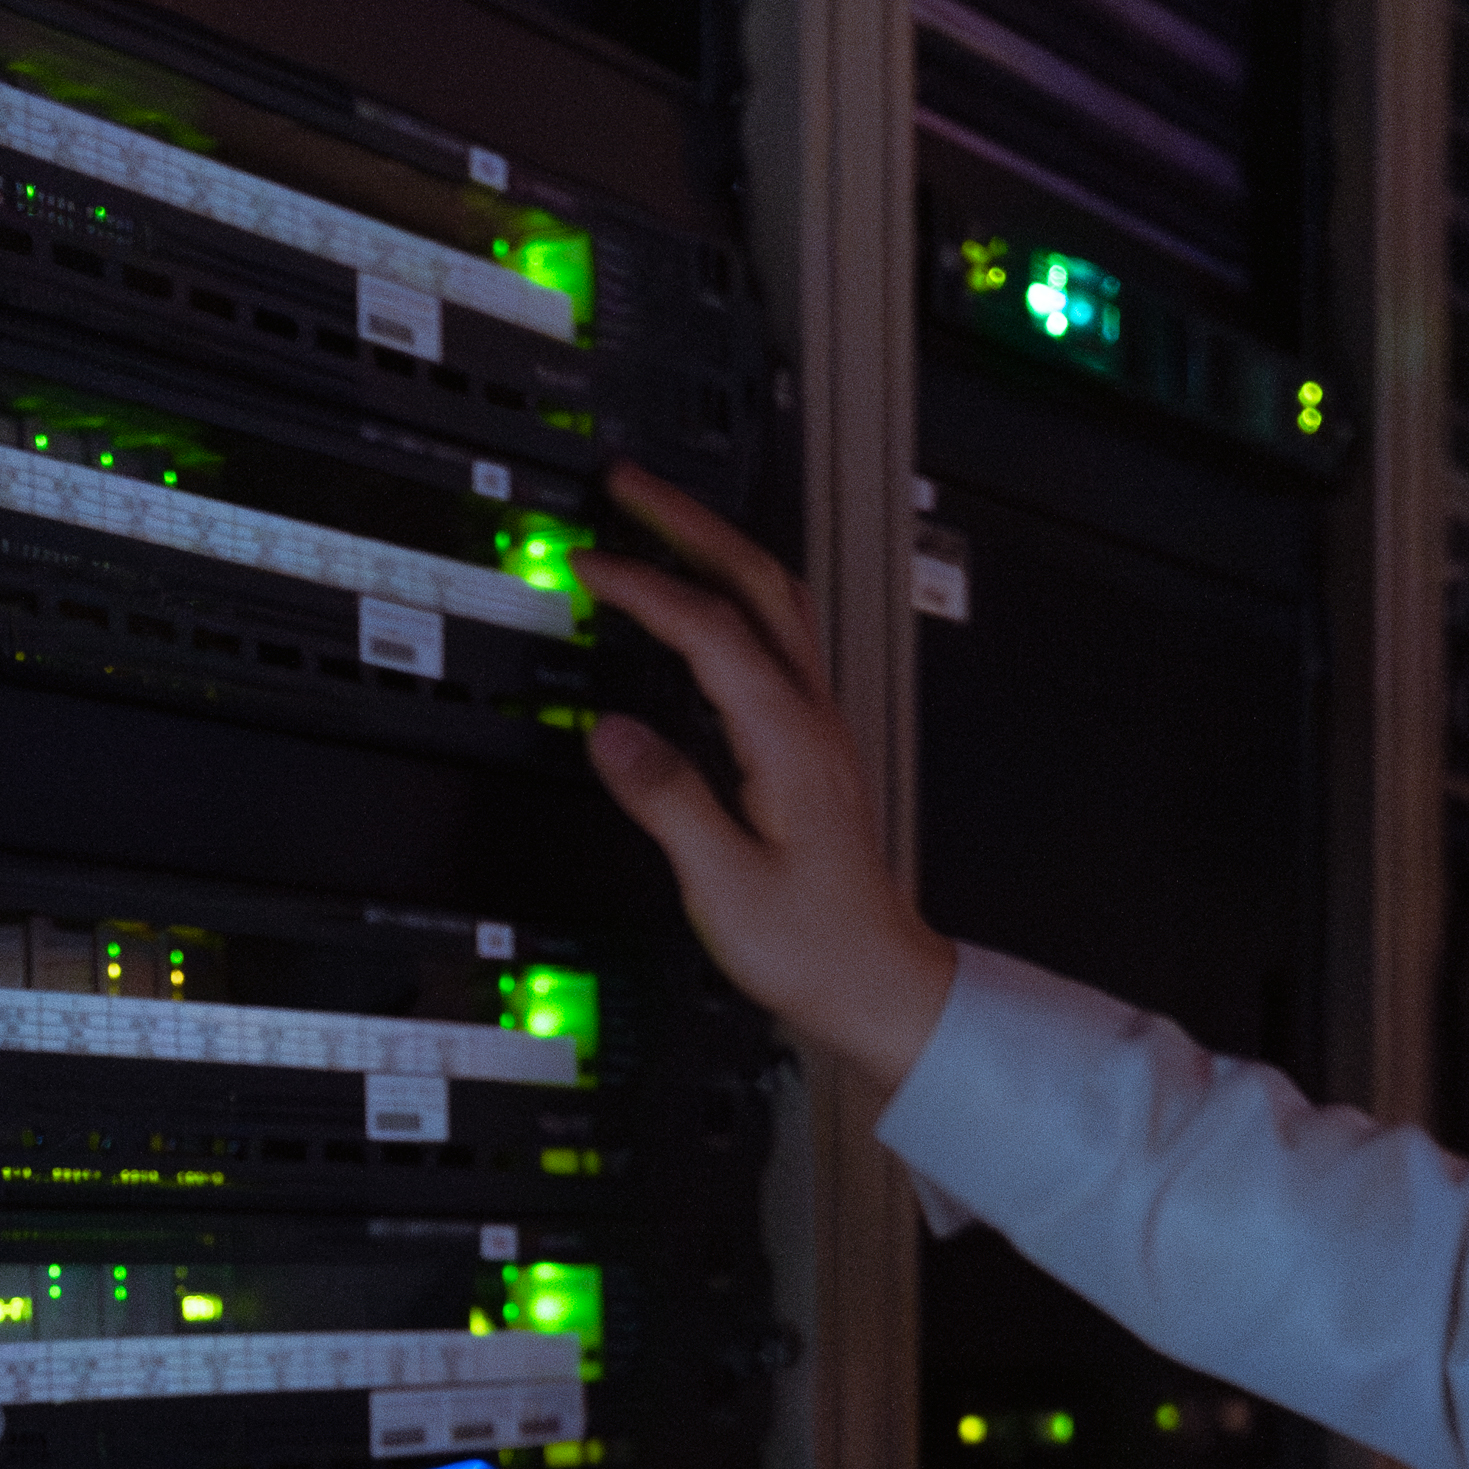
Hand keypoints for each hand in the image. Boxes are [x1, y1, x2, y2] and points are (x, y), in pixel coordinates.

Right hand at [580, 468, 961, 1090]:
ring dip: (718, 551)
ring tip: (662, 523)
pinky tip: (699, 612)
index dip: (647, 585)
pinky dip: (730, 601)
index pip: (711, 629)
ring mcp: (817, 727)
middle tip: (630, 486)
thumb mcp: (725, 884)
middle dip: (692, 523)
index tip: (590, 561)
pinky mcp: (811, 746)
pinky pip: (774, 641)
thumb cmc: (814, 946)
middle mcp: (811, 719)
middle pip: (759, 582)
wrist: (878, 982)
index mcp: (787, 740)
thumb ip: (666, 800)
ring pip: (776, 603)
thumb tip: (611, 734)